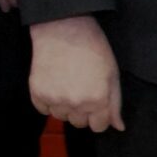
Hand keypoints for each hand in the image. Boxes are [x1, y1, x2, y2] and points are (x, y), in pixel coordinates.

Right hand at [29, 14, 122, 132]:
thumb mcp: (112, 74)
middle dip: (82, 111)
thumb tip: (118, 127)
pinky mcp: (37, 93)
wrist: (63, 29)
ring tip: (67, 83)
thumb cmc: (93, 48)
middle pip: (79, 123)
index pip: (99, 127)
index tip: (96, 102)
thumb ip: (115, 104)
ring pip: (61, 117)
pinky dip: (48, 100)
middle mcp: (76, 104)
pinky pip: (43, 109)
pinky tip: (54, 83)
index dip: (99, 116)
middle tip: (82, 88)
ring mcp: (55, 100)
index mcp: (98, 100)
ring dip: (65, 106)